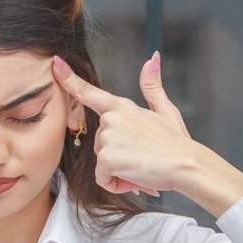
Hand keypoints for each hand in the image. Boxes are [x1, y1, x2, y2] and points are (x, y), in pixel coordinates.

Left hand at [52, 53, 194, 197]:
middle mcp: (111, 118)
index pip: (89, 92)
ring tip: (142, 168)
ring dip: (119, 172)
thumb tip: (152, 57)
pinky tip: (136, 178)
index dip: (69, 79)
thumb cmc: (177, 143)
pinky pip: (103, 178)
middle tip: (143, 159)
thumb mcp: (166, 111)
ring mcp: (108, 137)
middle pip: (100, 145)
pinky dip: (117, 184)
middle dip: (118, 157)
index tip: (54, 63)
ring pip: (102, 164)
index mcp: (122, 106)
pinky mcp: (106, 157)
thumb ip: (152, 86)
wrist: (187, 165)